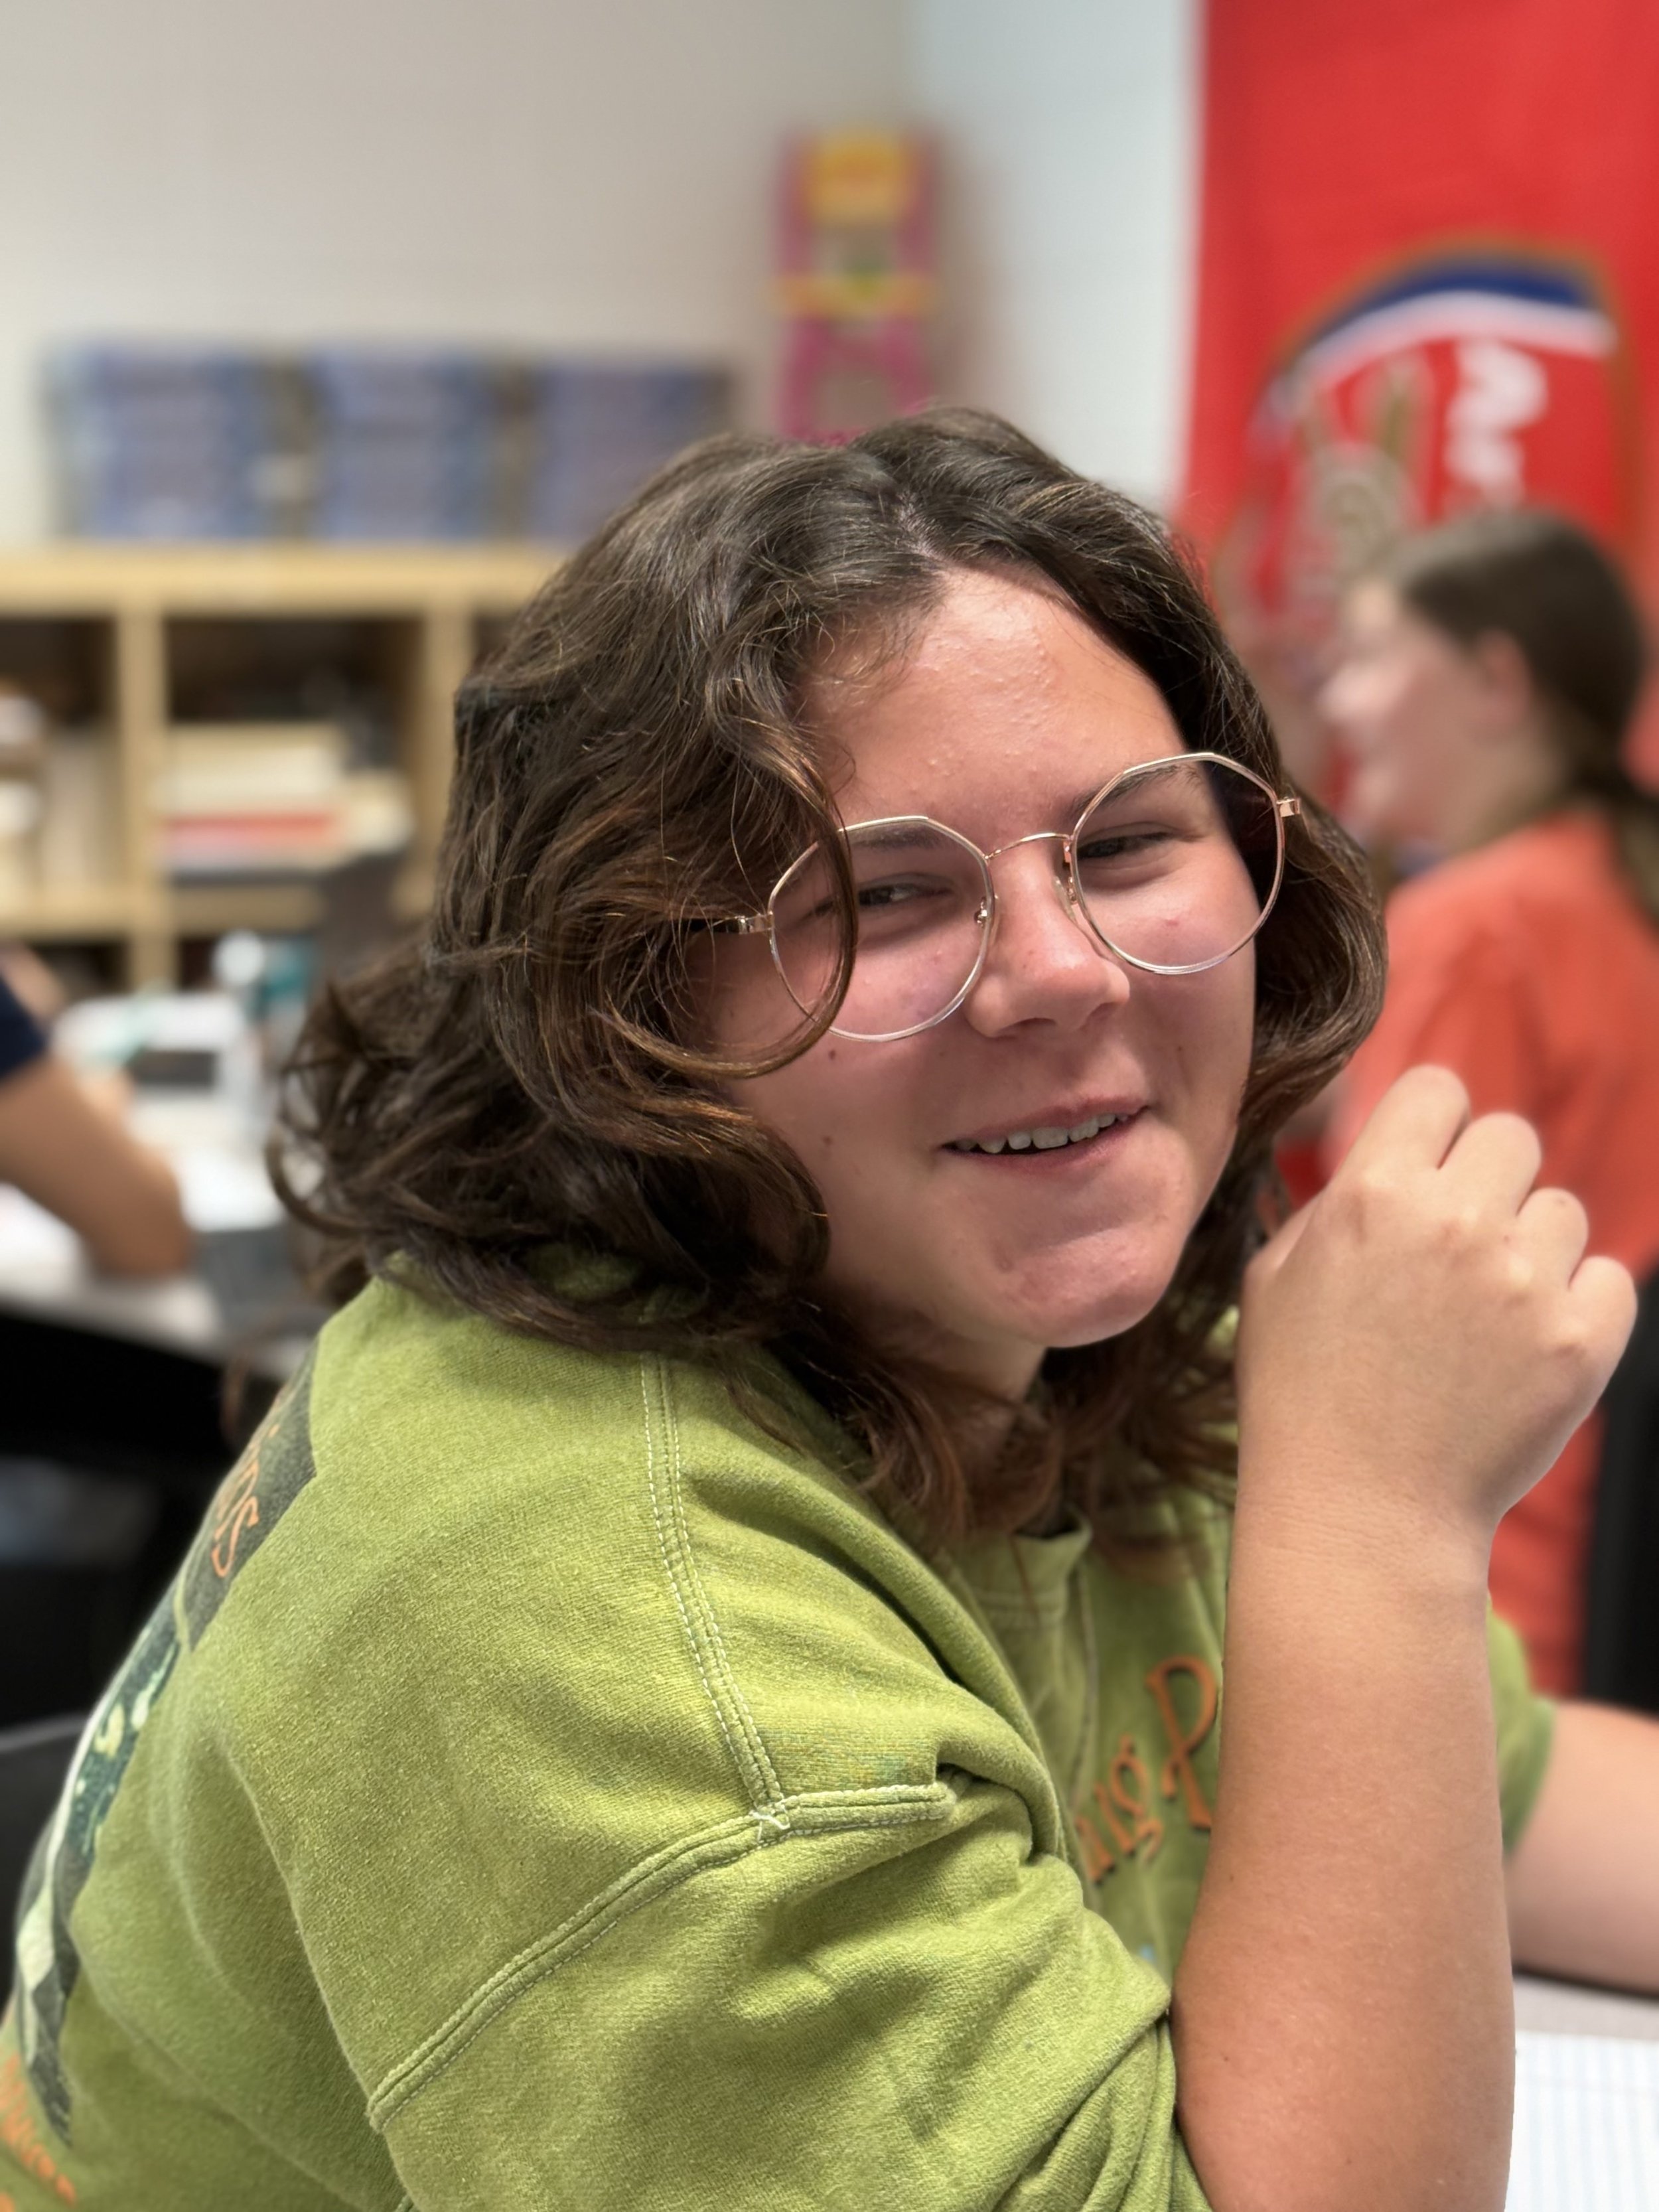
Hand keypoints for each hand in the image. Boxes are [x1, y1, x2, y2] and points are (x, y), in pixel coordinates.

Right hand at [1238, 1064, 1634, 1548]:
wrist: (1359, 1515)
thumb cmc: (1302, 1394)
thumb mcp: (1274, 1277)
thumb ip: (1334, 1199)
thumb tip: (1389, 1153)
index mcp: (1373, 1192)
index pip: (1439, 1088)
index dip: (1432, 1127)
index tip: (1427, 1171)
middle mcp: (1455, 1221)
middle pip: (1511, 1137)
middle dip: (1488, 1183)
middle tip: (1460, 1249)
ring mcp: (1524, 1282)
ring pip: (1563, 1212)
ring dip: (1532, 1250)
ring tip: (1485, 1316)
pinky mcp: (1580, 1342)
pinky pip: (1609, 1279)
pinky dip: (1576, 1308)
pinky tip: (1526, 1347)